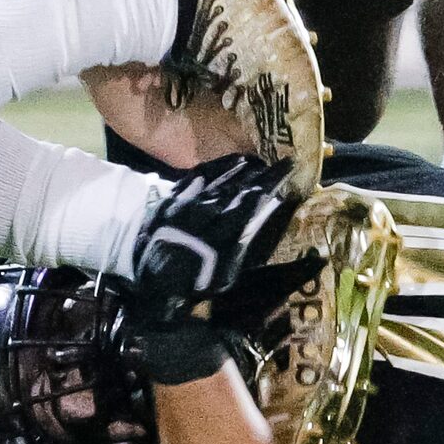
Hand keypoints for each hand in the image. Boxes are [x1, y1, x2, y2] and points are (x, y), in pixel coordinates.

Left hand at [125, 154, 295, 327]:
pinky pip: (195, 176)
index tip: (290, 166)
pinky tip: (222, 164)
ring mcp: (189, 201)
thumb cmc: (194, 282)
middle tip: (276, 163)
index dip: (274, 179)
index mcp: (227, 229)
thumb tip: (260, 222)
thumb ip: (243, 247)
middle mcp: (210, 210)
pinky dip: (212, 168)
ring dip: (238, 167)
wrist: (152, 280)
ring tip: (253, 161)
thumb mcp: (226, 274)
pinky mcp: (173, 198)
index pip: (256, 196)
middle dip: (260, 172)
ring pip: (218, 177)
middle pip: (239, 184)